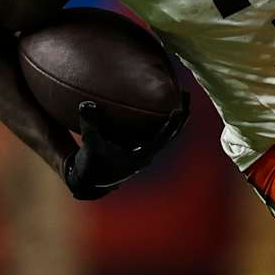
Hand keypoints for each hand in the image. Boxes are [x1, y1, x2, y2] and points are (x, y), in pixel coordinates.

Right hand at [61, 97, 188, 199]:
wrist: (89, 181)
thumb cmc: (92, 166)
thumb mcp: (90, 145)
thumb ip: (90, 125)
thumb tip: (87, 103)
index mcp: (141, 157)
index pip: (162, 139)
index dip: (172, 125)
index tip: (180, 109)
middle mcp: (147, 154)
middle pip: (170, 133)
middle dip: (181, 115)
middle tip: (186, 93)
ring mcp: (144, 150)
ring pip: (165, 132)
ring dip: (174, 116)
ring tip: (180, 95)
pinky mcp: (138, 146)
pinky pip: (154, 130)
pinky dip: (159, 117)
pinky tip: (161, 102)